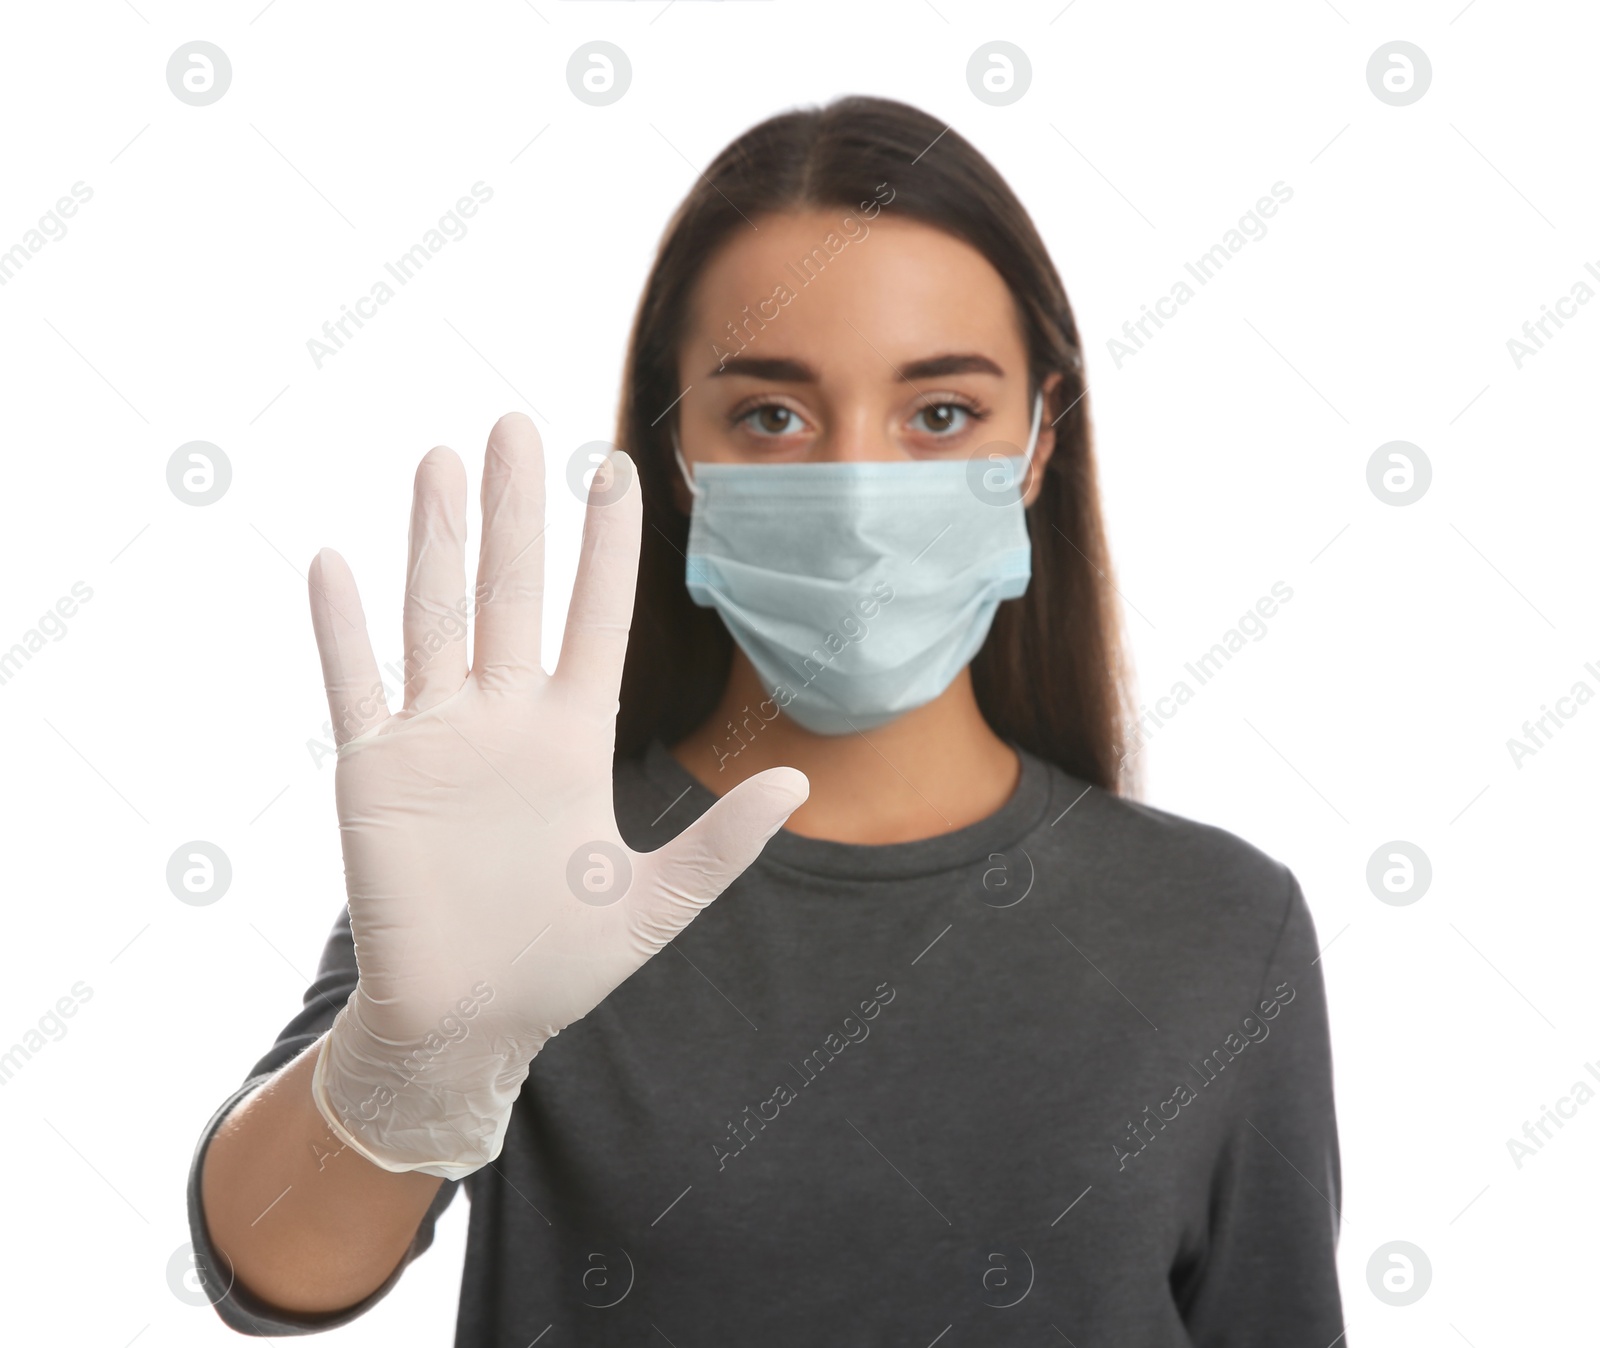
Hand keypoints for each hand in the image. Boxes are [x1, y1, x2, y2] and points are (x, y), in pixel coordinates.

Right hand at [305, 412, 807, 1179]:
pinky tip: (334, 562)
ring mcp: (436, 738)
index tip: (617, 470)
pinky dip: (341, 628)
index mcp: (573, 739)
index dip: (606, 548)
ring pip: (434, 615)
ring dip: (433, 539)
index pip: (596, 619)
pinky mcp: (374, 772)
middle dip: (514, 511)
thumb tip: (799, 784)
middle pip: (510, 592)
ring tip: (439, 459)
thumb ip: (721, 846)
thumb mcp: (653, 905)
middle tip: (515, 425)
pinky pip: (354, 685)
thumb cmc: (559, 966)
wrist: (467, 1023)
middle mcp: (505, 720)